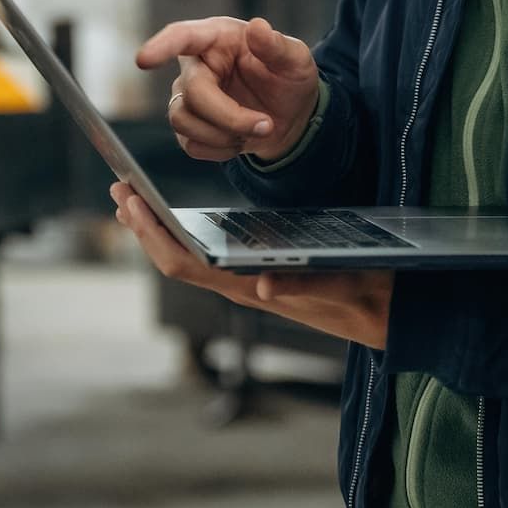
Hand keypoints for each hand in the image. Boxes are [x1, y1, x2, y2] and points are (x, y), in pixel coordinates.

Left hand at [111, 182, 392, 348]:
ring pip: (189, 259)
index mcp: (253, 287)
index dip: (152, 234)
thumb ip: (307, 288)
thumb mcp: (347, 286)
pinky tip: (177, 221)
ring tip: (136, 199)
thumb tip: (264, 287)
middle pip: (177, 259)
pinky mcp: (257, 279)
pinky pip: (208, 258)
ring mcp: (248, 284)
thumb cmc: (369, 298)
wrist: (389, 318)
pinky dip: (183, 235)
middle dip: (144, 226)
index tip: (129, 201)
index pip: (187, 264)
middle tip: (119, 189)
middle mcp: (242, 288)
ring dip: (158, 230)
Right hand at [136, 16, 319, 164]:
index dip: (162, 46)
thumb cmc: (288, 79)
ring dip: (224, 134)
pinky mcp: (188, 126)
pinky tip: (240, 141)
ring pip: (183, 121)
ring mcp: (188, 96)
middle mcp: (197, 65)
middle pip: (191, 92)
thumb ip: (277, 45)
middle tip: (266, 125)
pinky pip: (190, 144)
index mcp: (218, 38)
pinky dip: (220, 150)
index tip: (144, 59)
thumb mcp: (296, 60)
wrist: (290, 117)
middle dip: (230, 116)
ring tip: (255, 130)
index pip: (182, 36)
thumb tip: (258, 27)